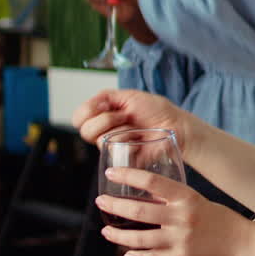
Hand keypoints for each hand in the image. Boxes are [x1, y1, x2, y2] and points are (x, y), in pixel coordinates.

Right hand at [74, 89, 205, 158]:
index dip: (88, 110)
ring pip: (98, 140)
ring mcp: (112, 147)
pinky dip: (127, 142)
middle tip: (125, 116)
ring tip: (135, 127)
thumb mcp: (130, 96)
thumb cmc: (156, 110)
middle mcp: (104, 132)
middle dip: (106, 119)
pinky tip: (138, 140)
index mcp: (103, 115)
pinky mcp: (122, 160)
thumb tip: (92, 102)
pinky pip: (114, 152)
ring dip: (120, 129)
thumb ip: (107, 96)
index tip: (106, 105)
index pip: (79, 116)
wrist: (175, 125)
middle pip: (84, 130)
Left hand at [96, 167, 250, 255]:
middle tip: (101, 202)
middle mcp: (181, 217)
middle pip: (139, 210)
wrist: (239, 243)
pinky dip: (135, 255)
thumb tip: (144, 196)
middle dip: (114, 206)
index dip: (128, 176)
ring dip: (118, 235)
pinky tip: (127, 253)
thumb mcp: (196, 200)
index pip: (152, 182)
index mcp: (186, 197)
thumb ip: (172, 200)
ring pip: (139, 238)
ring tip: (107, 232)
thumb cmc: (217, 218)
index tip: (111, 174)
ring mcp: (179, 238)